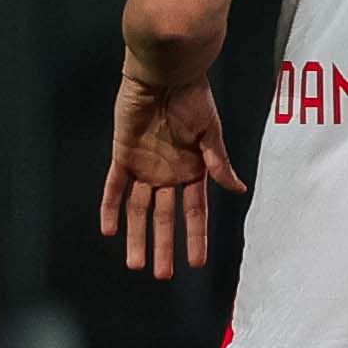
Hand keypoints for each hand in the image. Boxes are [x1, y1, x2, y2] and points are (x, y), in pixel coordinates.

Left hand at [98, 69, 242, 279]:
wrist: (164, 73)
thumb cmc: (192, 98)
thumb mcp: (211, 132)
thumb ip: (218, 163)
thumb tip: (238, 190)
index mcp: (193, 170)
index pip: (194, 212)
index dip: (194, 237)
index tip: (196, 263)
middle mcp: (168, 174)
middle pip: (165, 217)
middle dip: (163, 246)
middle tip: (161, 274)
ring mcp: (144, 167)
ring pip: (139, 209)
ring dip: (137, 235)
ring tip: (135, 263)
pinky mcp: (123, 155)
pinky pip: (114, 186)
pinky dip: (111, 207)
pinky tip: (109, 229)